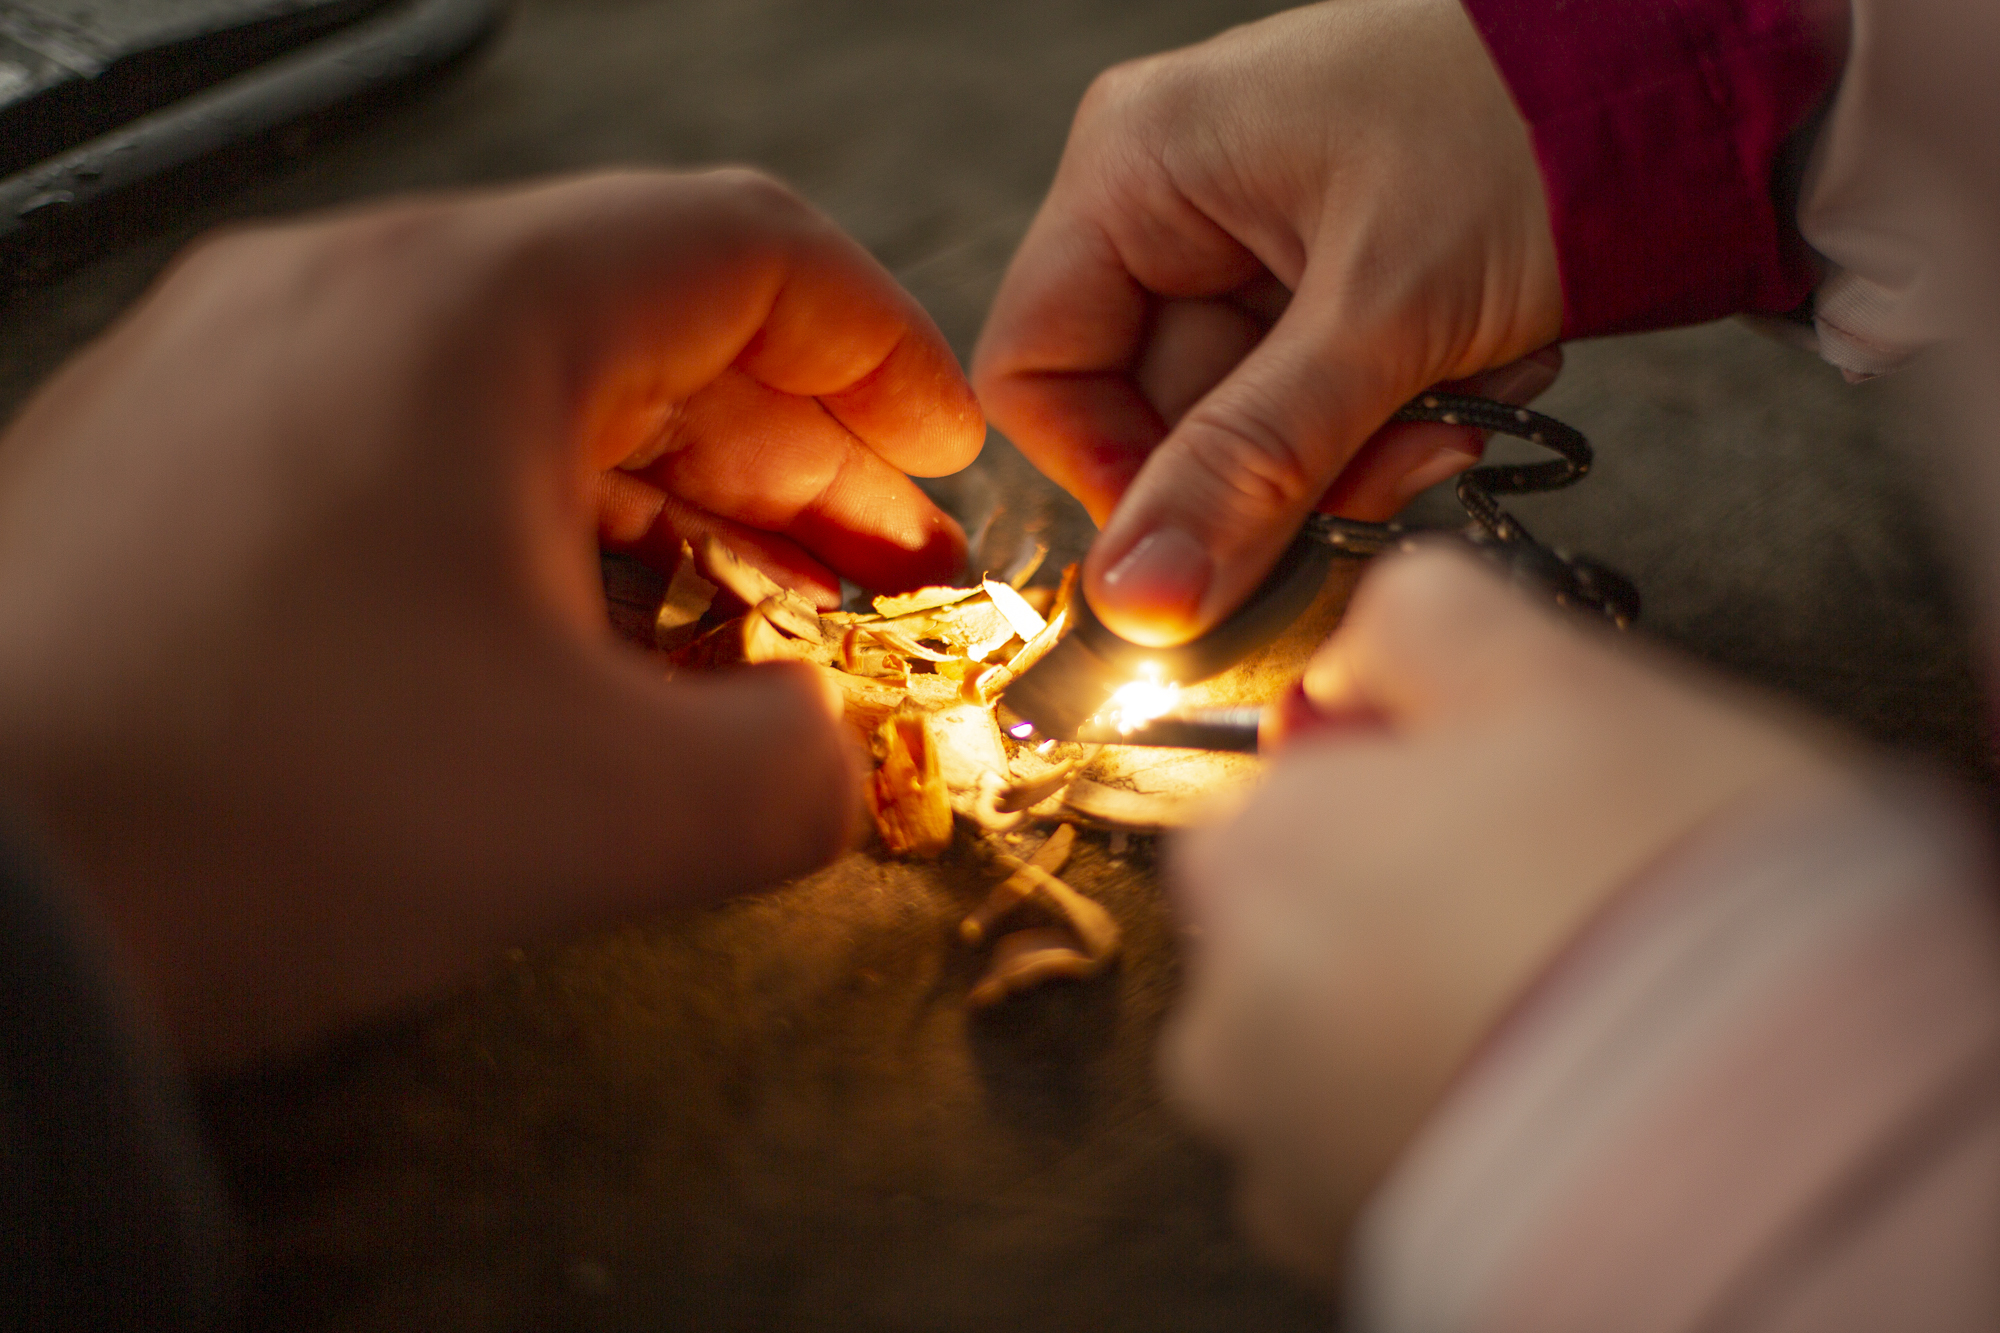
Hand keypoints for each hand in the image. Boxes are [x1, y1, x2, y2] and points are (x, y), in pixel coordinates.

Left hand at [0, 170, 982, 1064]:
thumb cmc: (236, 815)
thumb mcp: (610, 819)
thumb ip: (806, 777)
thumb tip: (835, 757)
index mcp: (467, 314)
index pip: (748, 248)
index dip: (883, 352)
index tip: (936, 453)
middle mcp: (342, 298)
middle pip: (642, 314)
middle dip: (792, 447)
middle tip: (870, 564)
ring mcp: (242, 371)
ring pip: (525, 386)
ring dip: (669, 491)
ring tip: (749, 609)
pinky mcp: (184, 467)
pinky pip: (416, 452)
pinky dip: (538, 525)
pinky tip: (578, 641)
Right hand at [973, 0, 1562, 644]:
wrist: (1682, 79)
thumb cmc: (1529, 129)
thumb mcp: (1382, 317)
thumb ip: (1251, 465)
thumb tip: (1139, 602)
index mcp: (1138, 164)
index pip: (1038, 368)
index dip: (1111, 474)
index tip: (1211, 541)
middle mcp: (1171, 197)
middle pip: (1153, 410)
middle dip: (1277, 468)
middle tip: (1394, 470)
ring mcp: (1245, 239)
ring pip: (1243, 422)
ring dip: (1354, 449)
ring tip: (1455, 403)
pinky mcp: (1318, 276)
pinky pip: (1310, 400)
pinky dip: (1392, 414)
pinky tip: (1470, 370)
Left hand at [1159, 546, 1841, 1284]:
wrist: (1765, 1141)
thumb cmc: (1662, 895)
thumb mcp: (1559, 680)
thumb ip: (1427, 621)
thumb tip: (1372, 635)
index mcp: (1254, 856)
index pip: (1288, 790)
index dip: (1404, 784)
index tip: (1513, 802)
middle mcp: (1227, 1010)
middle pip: (1306, 920)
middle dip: (1409, 903)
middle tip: (1561, 903)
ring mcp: (1282, 1143)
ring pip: (1339, 1045)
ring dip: (1425, 1019)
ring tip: (1570, 1006)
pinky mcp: (1350, 1244)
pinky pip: (1379, 1149)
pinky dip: (1448, 1115)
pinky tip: (1554, 1091)